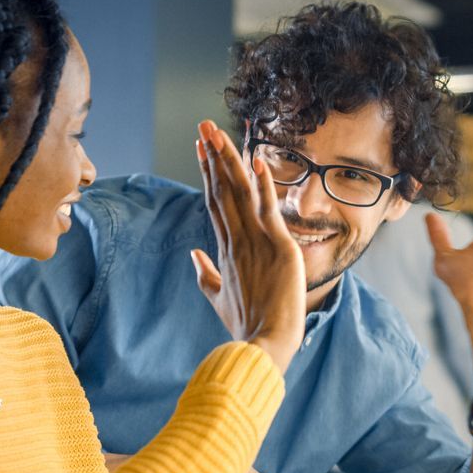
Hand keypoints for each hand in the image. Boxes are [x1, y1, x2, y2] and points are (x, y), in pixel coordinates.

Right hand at [192, 120, 305, 370]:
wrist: (263, 346)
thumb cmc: (245, 327)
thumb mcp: (218, 299)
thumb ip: (204, 274)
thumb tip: (193, 255)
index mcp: (224, 251)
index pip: (214, 202)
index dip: (207, 174)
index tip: (201, 149)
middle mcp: (236, 240)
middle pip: (221, 190)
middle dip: (212, 156)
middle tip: (203, 127)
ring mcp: (256, 241)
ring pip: (240, 192)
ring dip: (229, 161)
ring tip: (218, 133)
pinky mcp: (279, 247)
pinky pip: (269, 208)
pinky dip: (264, 183)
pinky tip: (257, 159)